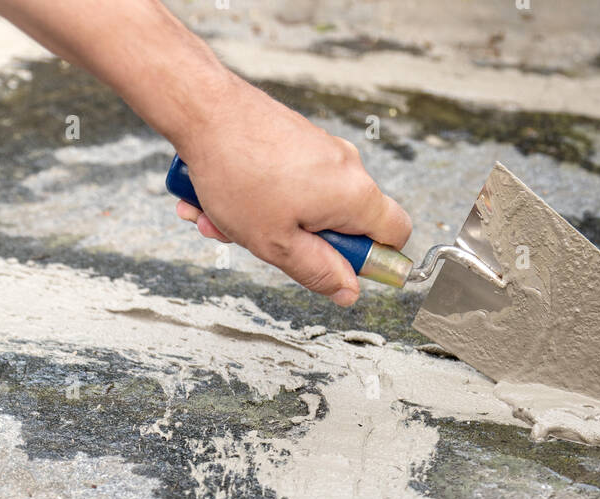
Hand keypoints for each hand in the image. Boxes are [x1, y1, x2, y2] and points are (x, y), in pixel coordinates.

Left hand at [175, 76, 410, 304]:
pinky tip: (221, 199)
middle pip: (344, 223)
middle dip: (302, 244)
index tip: (338, 266)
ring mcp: (322, 148)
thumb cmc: (238, 172)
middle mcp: (346, 166)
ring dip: (267, 222)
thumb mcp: (277, 244)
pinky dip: (258, 197)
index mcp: (354, 194)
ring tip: (224, 220)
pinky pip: (287, 183)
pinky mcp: (298, 138)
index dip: (375, 260)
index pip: (396, 235)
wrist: (202, 106)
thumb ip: (319, 272)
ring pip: (306, 205)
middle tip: (265, 243)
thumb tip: (349, 291)